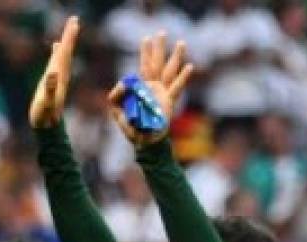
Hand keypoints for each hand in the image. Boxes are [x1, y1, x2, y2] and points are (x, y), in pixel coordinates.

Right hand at [29, 16, 80, 128]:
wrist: (47, 127)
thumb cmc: (44, 116)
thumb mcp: (46, 103)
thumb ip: (49, 88)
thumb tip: (52, 75)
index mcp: (60, 76)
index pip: (65, 53)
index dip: (69, 38)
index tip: (75, 23)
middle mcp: (61, 75)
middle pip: (66, 51)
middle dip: (70, 35)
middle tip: (74, 19)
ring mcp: (57, 78)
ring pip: (63, 55)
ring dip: (66, 42)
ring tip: (69, 29)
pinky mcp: (52, 81)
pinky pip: (56, 62)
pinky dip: (57, 52)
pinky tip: (56, 47)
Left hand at [107, 32, 193, 147]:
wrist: (144, 143)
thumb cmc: (132, 128)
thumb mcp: (118, 112)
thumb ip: (116, 96)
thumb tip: (123, 82)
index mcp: (142, 88)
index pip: (143, 67)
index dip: (144, 56)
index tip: (144, 46)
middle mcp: (153, 88)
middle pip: (156, 64)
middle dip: (158, 48)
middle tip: (161, 33)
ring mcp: (162, 94)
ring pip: (168, 71)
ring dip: (175, 57)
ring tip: (181, 42)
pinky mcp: (168, 102)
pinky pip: (175, 88)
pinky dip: (182, 78)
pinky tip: (190, 66)